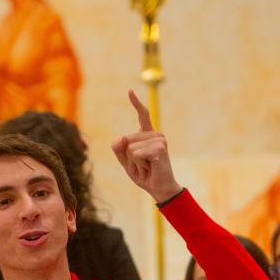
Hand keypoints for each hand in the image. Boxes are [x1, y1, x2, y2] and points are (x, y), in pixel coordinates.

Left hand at [111, 89, 182, 203]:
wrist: (160, 189)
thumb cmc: (145, 174)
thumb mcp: (126, 162)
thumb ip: (119, 149)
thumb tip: (122, 137)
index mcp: (147, 135)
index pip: (142, 115)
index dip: (136, 103)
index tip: (129, 90)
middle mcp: (154, 134)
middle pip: (125, 139)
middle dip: (128, 157)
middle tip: (143, 165)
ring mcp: (159, 139)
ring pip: (130, 147)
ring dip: (135, 162)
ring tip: (147, 166)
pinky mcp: (160, 147)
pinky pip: (136, 153)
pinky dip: (139, 164)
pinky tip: (150, 167)